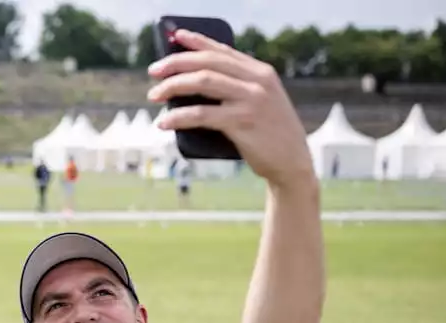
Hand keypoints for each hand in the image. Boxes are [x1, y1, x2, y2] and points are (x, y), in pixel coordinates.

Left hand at [147, 29, 313, 188]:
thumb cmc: (268, 132)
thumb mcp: (260, 101)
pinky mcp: (243, 122)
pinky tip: (164, 122)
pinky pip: (202, 114)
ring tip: (154, 95)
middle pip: (208, 62)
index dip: (196, 41)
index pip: (223, 50)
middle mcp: (257, 81)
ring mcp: (251, 100)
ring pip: (202, 83)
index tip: (175, 37)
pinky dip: (178, 117)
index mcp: (260, 72)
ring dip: (172, 86)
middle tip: (153, 72)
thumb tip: (191, 83)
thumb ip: (237, 87)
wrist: (292, 161)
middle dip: (176, 63)